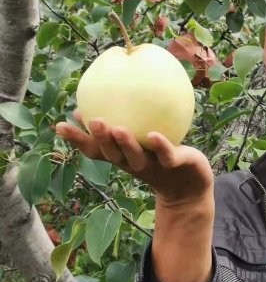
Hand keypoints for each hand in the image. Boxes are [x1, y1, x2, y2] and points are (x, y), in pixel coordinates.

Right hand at [55, 111, 213, 207]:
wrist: (189, 184)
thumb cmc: (161, 156)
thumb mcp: (141, 140)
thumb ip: (123, 123)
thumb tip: (103, 98)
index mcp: (122, 157)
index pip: (95, 149)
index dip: (77, 139)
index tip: (59, 125)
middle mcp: (133, 163)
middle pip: (111, 154)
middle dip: (100, 139)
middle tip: (93, 120)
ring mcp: (153, 165)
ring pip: (135, 156)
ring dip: (125, 144)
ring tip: (117, 128)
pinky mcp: (174, 164)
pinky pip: (166, 155)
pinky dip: (160, 145)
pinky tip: (154, 134)